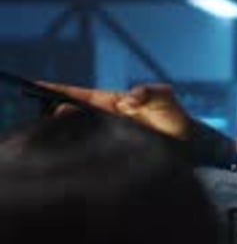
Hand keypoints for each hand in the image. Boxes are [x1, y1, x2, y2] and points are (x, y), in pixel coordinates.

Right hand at [39, 81, 191, 140]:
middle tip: (46, 115)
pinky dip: (80, 152)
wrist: (190, 148)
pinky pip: (92, 152)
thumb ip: (152, 92)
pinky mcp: (114, 155)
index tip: (40, 86)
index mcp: (114, 103)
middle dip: (59, 114)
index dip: (62, 91)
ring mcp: (109, 138)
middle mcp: (107, 120)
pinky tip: (72, 157)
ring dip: (67, 133)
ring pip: (80, 134)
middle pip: (76, 115)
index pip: (84, 96)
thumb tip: (132, 97)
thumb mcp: (166, 98)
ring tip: (51, 133)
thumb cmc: (175, 120)